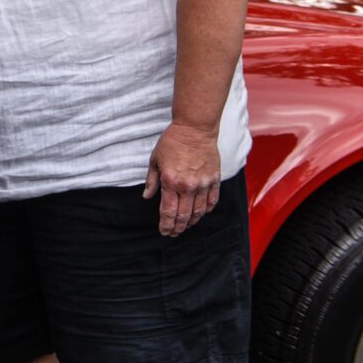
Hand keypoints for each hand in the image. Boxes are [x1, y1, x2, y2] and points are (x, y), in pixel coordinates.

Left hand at [144, 121, 221, 236]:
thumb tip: (147, 197)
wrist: (194, 129)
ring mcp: (203, 184)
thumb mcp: (155, 160)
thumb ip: (152, 180)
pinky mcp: (214, 181)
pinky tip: (200, 214)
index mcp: (170, 182)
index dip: (165, 224)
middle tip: (173, 233)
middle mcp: (188, 186)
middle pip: (184, 216)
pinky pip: (212, 202)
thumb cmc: (172, 142)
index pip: (168, 211)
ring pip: (199, 212)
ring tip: (186, 226)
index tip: (164, 231)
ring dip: (192, 222)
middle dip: (177, 228)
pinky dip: (206, 211)